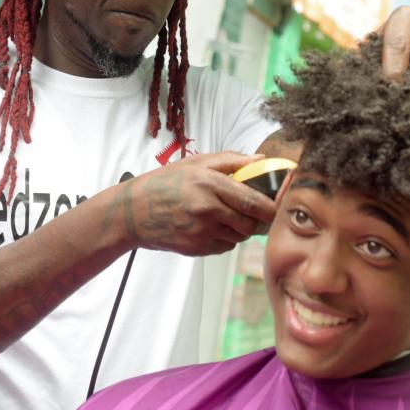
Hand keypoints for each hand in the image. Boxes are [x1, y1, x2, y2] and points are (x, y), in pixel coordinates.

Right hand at [114, 152, 276, 255]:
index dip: (272, 207)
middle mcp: (208, 209)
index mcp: (210, 184)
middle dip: (257, 219)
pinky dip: (224, 238)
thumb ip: (231, 160)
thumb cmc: (163, 183)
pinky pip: (224, 247)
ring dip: (239, 228)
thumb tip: (262, 160)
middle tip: (251, 211)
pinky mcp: (196, 249)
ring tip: (223, 215)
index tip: (277, 205)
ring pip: (239, 236)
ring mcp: (201, 232)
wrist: (132, 212)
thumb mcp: (194, 163)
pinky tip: (208, 226)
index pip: (255, 202)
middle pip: (252, 224)